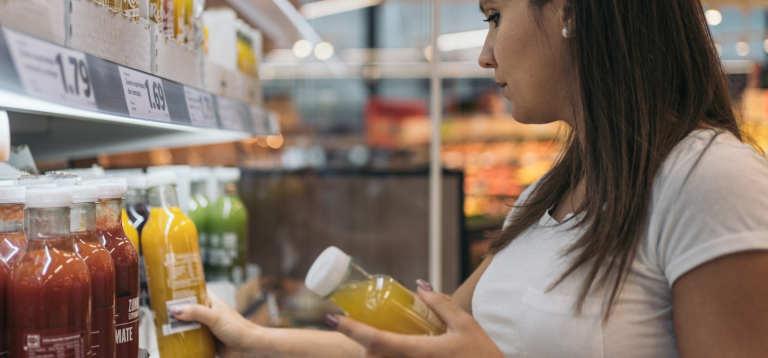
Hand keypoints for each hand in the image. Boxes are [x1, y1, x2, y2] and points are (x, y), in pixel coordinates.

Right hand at [170, 289, 265, 357]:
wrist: (249, 348)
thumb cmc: (239, 329)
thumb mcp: (216, 317)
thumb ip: (196, 312)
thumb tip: (176, 309)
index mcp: (211, 302)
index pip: (193, 290)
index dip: (180, 289)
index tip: (165, 290)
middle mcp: (207, 313)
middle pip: (186, 309)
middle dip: (174, 312)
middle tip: (159, 313)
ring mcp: (206, 327)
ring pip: (186, 325)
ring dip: (177, 327)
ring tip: (162, 328)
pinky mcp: (205, 340)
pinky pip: (190, 339)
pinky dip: (182, 340)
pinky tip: (172, 342)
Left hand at [330, 279, 505, 357]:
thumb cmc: (484, 357)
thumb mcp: (465, 325)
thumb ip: (441, 304)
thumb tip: (419, 285)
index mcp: (420, 352)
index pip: (376, 340)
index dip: (351, 329)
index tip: (332, 317)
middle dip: (364, 346)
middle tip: (359, 328)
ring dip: (376, 354)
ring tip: (376, 340)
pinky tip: (393, 351)